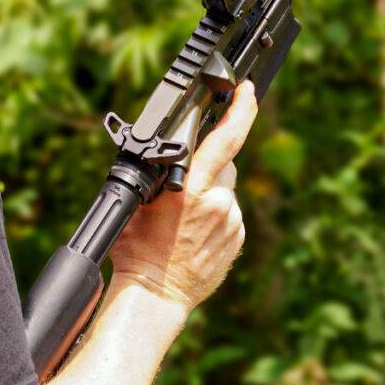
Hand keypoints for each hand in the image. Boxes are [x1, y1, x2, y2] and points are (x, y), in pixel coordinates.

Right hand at [109, 82, 257, 311]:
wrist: (156, 294)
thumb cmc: (137, 250)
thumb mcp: (141, 201)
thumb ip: (165, 175)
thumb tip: (170, 156)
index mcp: (193, 187)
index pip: (226, 139)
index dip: (241, 110)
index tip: (247, 90)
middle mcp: (218, 202)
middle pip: (223, 164)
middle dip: (208, 164)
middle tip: (180, 187)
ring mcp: (232, 222)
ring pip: (226, 190)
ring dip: (210, 193)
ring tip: (184, 218)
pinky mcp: (237, 239)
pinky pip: (229, 212)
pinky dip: (216, 214)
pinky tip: (194, 231)